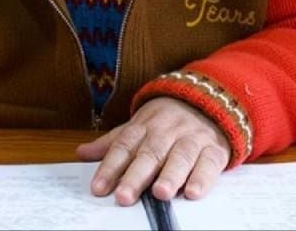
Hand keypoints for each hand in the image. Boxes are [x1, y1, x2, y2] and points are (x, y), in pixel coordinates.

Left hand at [76, 97, 230, 204]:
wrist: (208, 100)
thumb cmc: (167, 121)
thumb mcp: (138, 126)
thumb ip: (112, 143)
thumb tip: (81, 153)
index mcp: (144, 127)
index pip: (123, 147)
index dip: (109, 168)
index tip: (98, 188)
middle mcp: (166, 132)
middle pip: (150, 154)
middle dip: (136, 176)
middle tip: (124, 196)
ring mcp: (191, 139)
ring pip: (180, 156)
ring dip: (170, 175)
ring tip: (160, 193)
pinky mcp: (214, 149)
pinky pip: (208, 163)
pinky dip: (202, 177)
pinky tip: (193, 192)